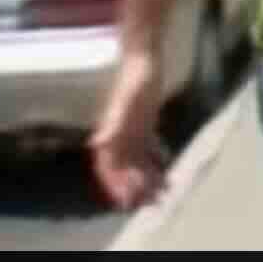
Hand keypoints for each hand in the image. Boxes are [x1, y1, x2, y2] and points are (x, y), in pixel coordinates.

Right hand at [90, 49, 168, 209]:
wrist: (144, 58)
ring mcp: (133, 129)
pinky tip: (166, 170)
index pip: (108, 165)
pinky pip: (149, 147)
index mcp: (111, 132)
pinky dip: (156, 160)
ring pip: (138, 160)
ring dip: (148, 177)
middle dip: (135, 186)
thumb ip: (112, 123)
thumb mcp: (126, 101)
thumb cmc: (135, 78)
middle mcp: (120, 134)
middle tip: (151, 203)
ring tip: (163, 193)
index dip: (115, 183)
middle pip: (125, 167)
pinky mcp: (145, 123)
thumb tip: (96, 144)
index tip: (125, 200)